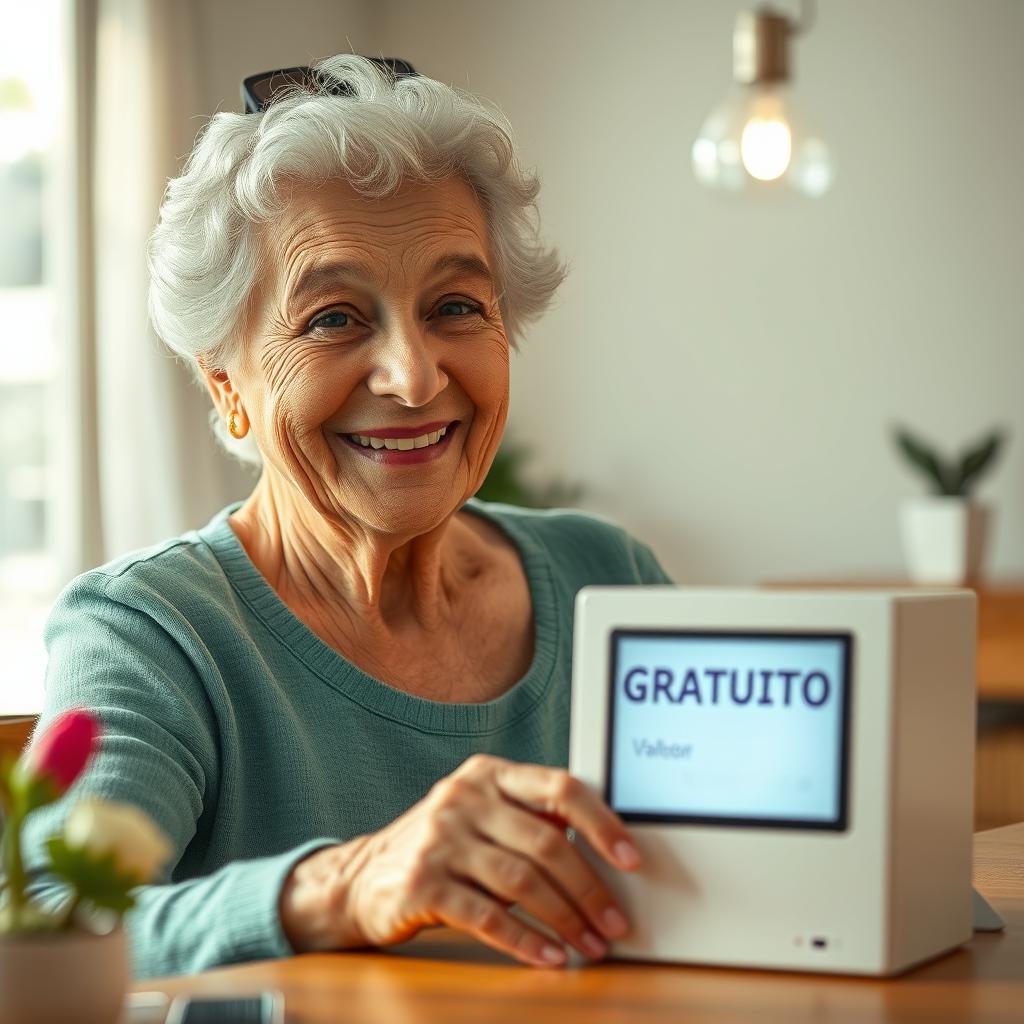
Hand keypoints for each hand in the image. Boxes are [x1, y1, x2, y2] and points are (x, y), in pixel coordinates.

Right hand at [279, 754, 640, 965]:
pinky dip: (525, 941)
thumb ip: (529, 818)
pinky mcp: (421, 884)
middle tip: (614, 923)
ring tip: (588, 945)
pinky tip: (548, 956)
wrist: (364, 878)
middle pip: (546, 843)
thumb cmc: (440, 846)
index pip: (559, 787)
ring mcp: (439, 840)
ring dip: (565, 919)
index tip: (631, 858)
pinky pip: (488, 917)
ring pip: (522, 882)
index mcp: (488, 774)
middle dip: (590, 889)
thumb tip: (605, 843)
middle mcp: (463, 799)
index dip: (601, 822)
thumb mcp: (481, 814)